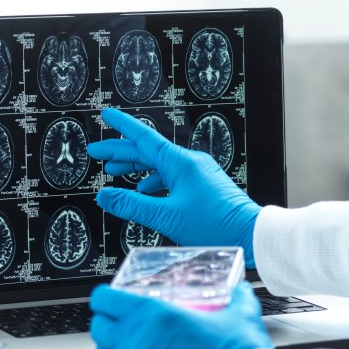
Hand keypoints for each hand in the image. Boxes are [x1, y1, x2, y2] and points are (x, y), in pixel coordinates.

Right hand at [88, 108, 261, 266]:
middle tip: (98, 152)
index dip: (122, 126)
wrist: (250, 235)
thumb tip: (106, 196)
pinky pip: (171, 176)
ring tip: (115, 171)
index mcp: (181, 163)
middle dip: (121, 151)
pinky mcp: (203, 185)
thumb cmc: (216, 224)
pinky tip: (145, 189)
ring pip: (159, 164)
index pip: (144, 137)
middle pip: (148, 151)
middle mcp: (190, 163)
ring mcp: (198, 173)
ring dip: (136, 166)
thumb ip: (132, 205)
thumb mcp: (166, 216)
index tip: (107, 114)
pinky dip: (153, 180)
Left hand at [90, 282, 271, 348]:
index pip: (106, 299)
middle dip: (104, 323)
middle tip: (116, 322)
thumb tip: (241, 291)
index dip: (104, 297)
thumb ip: (237, 299)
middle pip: (99, 328)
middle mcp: (135, 342)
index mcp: (153, 315)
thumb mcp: (239, 316)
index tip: (108, 299)